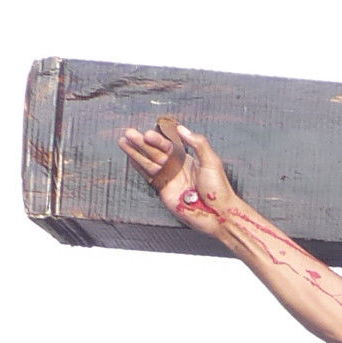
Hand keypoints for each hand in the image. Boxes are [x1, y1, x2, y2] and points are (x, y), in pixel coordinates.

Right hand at [119, 116, 238, 232]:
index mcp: (187, 159)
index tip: (147, 134)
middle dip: (141, 143)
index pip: (168, 145)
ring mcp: (169, 179)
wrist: (218, 214)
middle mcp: (176, 167)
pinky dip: (139, 168)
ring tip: (123, 141)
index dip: (157, 140)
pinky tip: (130, 158)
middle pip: (155, 152)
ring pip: (149, 163)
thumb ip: (198, 143)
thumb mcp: (211, 162)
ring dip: (136, 153)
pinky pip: (149, 177)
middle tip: (128, 133)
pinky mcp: (164, 191)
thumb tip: (182, 128)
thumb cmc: (219, 189)